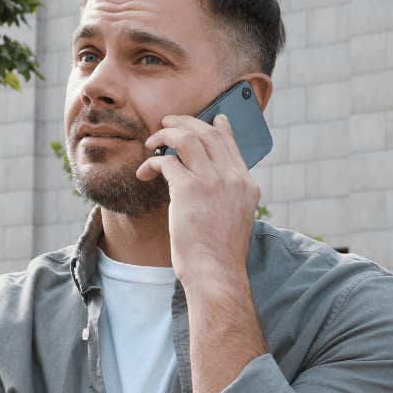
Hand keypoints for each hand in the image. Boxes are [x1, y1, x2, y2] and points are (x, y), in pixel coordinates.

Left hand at [136, 113, 261, 293]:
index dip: (218, 127)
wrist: (216, 273)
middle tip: (167, 123)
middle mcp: (233, 178)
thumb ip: (228, 196)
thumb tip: (211, 187)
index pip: (231, 144)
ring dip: (165, 134)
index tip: (211, 118)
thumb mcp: (236, 219)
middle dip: (185, 122)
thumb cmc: (220, 255)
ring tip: (152, 141)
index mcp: (247, 185)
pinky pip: (166, 161)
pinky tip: (145, 172)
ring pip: (187, 138)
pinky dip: (152, 162)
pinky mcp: (188, 189)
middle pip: (208, 133)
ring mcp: (212, 181)